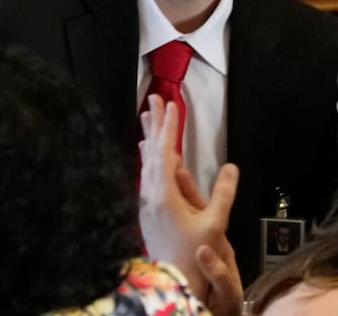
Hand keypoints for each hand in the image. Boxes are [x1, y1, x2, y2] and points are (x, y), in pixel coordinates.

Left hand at [138, 96, 239, 314]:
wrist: (173, 279)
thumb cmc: (194, 254)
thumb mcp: (214, 224)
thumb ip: (223, 194)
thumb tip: (232, 168)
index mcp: (164, 192)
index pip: (165, 150)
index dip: (168, 125)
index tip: (170, 104)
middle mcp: (150, 192)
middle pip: (151, 150)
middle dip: (155, 123)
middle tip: (153, 99)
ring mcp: (145, 200)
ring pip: (146, 161)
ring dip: (149, 138)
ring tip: (146, 118)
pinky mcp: (147, 208)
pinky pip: (146, 173)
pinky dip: (149, 157)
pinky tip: (147, 155)